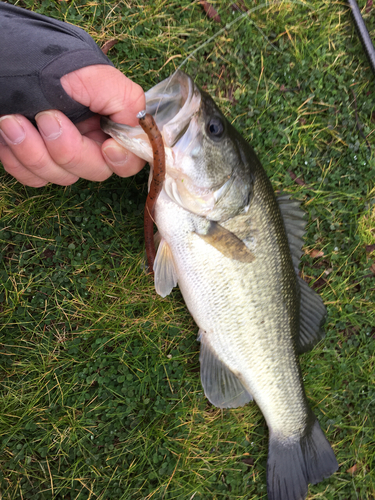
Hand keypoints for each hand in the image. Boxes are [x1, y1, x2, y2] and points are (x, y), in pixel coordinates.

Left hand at [0, 65, 145, 186]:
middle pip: (94, 171)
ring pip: (61, 177)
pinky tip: (9, 133)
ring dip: (33, 151)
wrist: (13, 63)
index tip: (107, 148)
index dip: (122, 160)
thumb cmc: (58, 65)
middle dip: (68, 149)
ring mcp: (63, 156)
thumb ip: (127, 104)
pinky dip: (17, 159)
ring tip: (12, 121)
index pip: (130, 160)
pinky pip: (33, 178)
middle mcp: (92, 145)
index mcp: (112, 127)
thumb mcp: (99, 78)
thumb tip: (138, 132)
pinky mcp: (37, 161)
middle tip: (45, 119)